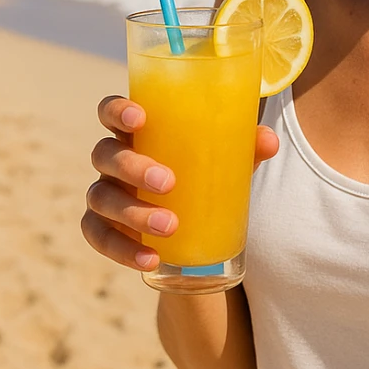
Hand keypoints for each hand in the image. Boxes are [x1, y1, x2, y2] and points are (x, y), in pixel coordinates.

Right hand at [80, 95, 279, 271]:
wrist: (195, 222)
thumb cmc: (206, 171)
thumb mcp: (227, 158)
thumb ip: (247, 146)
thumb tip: (270, 140)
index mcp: (140, 131)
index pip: (111, 109)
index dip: (117, 110)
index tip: (139, 118)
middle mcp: (115, 158)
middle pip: (105, 154)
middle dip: (133, 167)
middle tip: (168, 182)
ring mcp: (105, 192)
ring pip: (101, 197)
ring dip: (133, 212)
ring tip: (171, 226)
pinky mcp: (104, 227)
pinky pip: (99, 236)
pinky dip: (122, 249)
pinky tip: (150, 259)